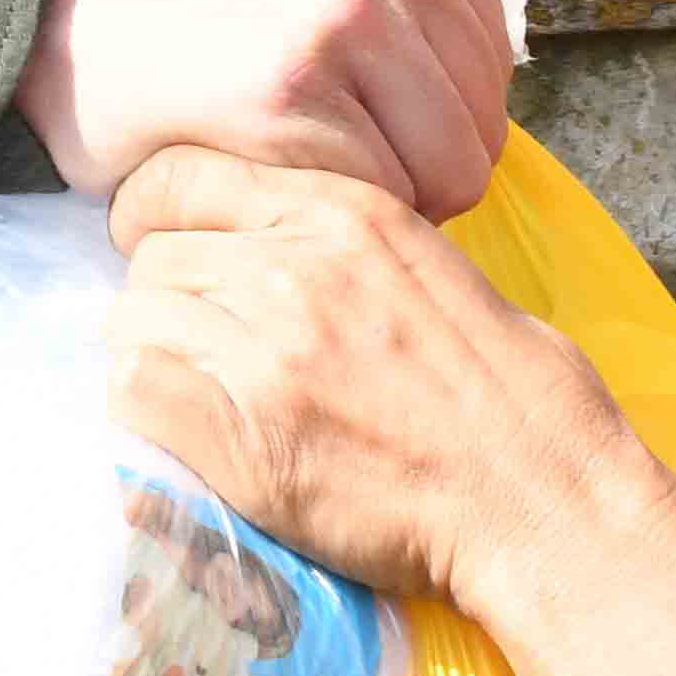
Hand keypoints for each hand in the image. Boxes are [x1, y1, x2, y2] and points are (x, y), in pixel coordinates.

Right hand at [17, 0, 517, 213]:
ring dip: (378, 195)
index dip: (431, 107)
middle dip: (415, 161)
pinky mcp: (292, 88)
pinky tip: (264, 169)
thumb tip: (498, 66)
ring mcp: (343, 9)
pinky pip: (378, 198)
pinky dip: (325, 210)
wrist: (53, 7)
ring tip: (298, 160)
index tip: (350, 104)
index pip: (495, 55)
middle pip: (485, 120)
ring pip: (450, 170)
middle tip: (321, 146)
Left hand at [104, 145, 675, 643]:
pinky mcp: (242, 436)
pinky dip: (143, 411)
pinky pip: (133, 393)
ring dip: (152, 353)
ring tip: (197, 393)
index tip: (162, 246)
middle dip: (163, 296)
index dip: (152, 213)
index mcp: (345, 216)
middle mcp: (294, 268)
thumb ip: (349, 248)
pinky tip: (188, 431)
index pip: (180, 176)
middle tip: (197, 343)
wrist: (541, 499)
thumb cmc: (521, 399)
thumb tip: (285, 251)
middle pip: (151, 253)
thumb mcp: (438, 270)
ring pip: (133, 320)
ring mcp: (264, 352)